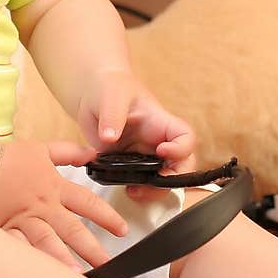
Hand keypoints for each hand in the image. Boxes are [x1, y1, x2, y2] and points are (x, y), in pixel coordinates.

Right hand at [0, 138, 127, 271]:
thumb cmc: (9, 159)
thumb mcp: (42, 150)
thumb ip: (70, 152)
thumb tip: (93, 152)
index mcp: (55, 187)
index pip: (88, 203)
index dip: (107, 216)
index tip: (122, 230)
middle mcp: (43, 206)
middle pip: (72, 229)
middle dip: (92, 248)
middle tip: (109, 264)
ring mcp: (24, 220)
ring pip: (47, 242)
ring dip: (62, 259)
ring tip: (77, 276)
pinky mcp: (6, 231)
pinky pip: (20, 249)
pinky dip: (30, 261)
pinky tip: (39, 276)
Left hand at [76, 69, 196, 189]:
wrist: (93, 94)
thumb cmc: (110, 86)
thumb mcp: (111, 96)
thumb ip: (112, 115)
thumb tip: (109, 138)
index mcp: (159, 122)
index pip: (185, 137)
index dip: (181, 148)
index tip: (162, 152)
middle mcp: (156, 141)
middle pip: (182, 165)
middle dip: (173, 179)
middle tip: (151, 183)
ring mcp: (143, 155)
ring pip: (163, 179)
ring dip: (154, 190)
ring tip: (134, 191)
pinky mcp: (128, 165)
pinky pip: (140, 183)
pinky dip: (138, 191)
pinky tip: (124, 189)